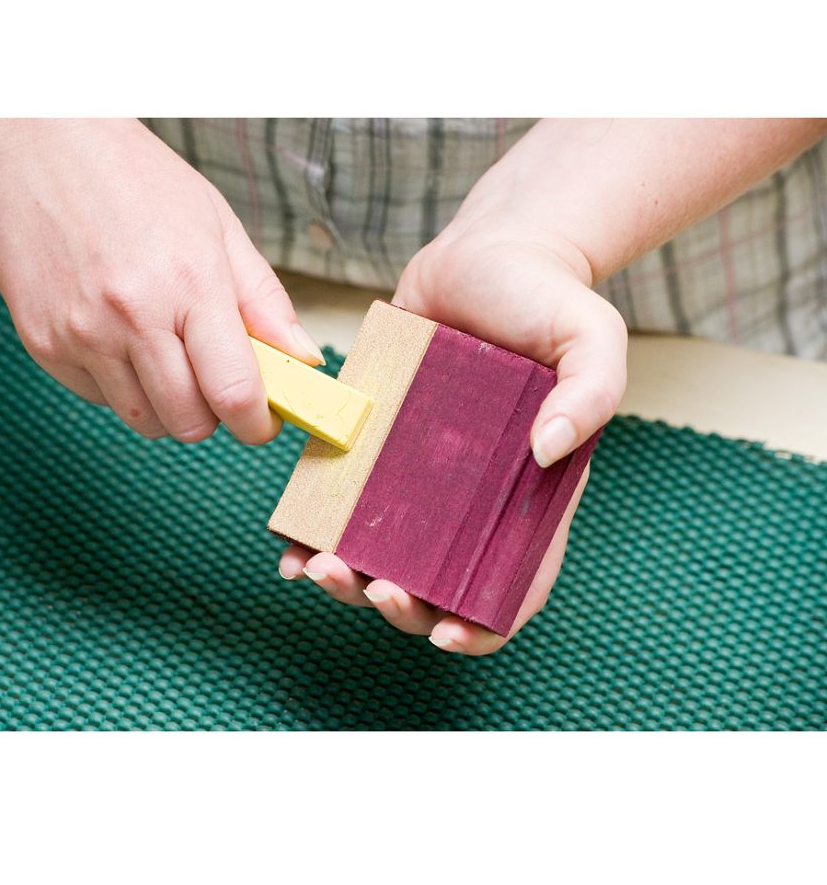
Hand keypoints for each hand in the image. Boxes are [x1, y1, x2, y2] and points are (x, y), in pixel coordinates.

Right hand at [0, 118, 323, 442]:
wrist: (38, 143)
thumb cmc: (136, 179)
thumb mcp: (219, 227)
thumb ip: (265, 301)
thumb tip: (303, 358)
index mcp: (190, 283)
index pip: (234, 393)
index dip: (257, 424)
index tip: (262, 421)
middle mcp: (132, 317)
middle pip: (189, 422)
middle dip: (214, 414)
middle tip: (214, 378)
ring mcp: (82, 334)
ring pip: (145, 420)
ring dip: (168, 404)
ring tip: (166, 350)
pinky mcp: (44, 344)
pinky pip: (100, 400)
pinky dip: (122, 386)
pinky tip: (121, 339)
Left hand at [280, 173, 626, 654]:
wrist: (485, 252)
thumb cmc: (546, 296)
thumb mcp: (591, 335)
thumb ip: (591, 390)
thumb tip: (549, 450)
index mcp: (529, 495)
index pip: (512, 585)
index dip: (481, 626)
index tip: (443, 632)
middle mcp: (472, 498)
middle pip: (438, 582)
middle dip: (401, 606)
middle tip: (371, 587)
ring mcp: (421, 475)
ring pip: (385, 553)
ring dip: (351, 580)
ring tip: (321, 568)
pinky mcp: (378, 445)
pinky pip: (345, 502)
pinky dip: (317, 532)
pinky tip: (293, 543)